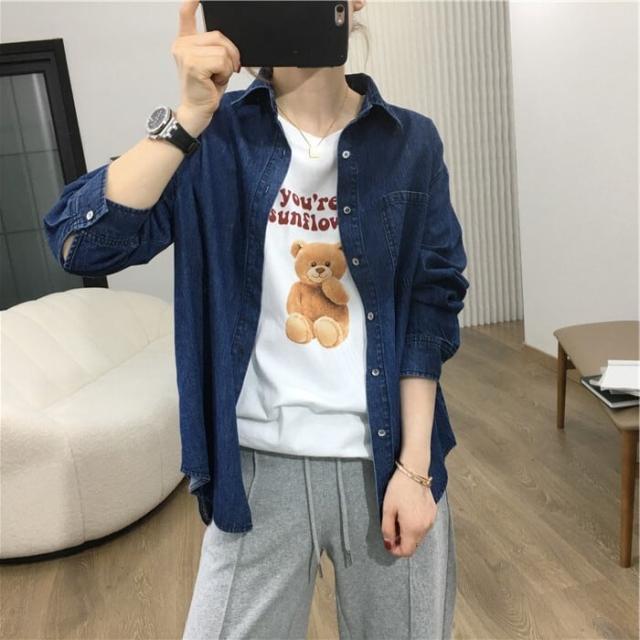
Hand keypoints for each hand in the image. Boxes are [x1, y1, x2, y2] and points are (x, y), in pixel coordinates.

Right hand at [171, 0, 241, 134]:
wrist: (196, 111)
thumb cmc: (205, 89)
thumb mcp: (211, 64)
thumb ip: (214, 47)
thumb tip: (228, 42)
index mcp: (185, 41)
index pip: (186, 14)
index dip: (193, 2)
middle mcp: (182, 44)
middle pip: (218, 36)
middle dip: (230, 54)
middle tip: (224, 71)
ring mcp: (185, 53)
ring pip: (222, 50)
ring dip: (227, 67)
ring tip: (216, 78)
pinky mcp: (193, 64)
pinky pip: (222, 61)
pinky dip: (225, 73)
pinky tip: (215, 81)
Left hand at [380, 466, 436, 556]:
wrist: (414, 472)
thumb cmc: (398, 489)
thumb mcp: (387, 509)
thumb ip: (387, 529)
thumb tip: (389, 544)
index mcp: (413, 529)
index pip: (407, 551)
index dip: (396, 551)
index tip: (389, 543)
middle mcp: (425, 527)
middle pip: (414, 545)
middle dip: (402, 541)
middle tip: (392, 529)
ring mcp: (431, 520)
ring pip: (420, 536)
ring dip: (409, 533)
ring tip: (400, 519)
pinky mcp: (434, 512)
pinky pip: (424, 525)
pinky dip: (416, 525)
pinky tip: (409, 512)